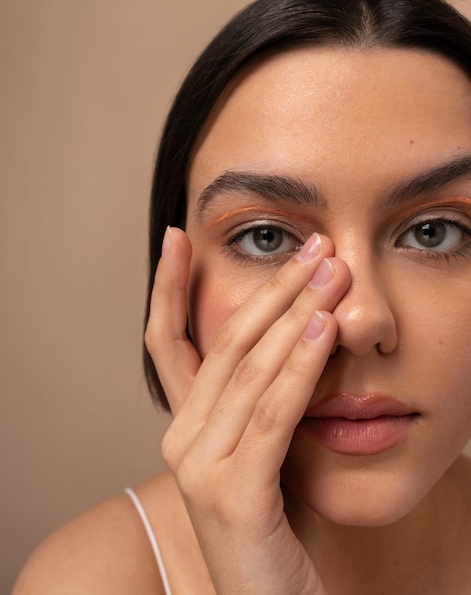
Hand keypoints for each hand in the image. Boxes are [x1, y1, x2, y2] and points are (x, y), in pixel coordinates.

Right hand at [145, 227, 350, 593]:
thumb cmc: (276, 521)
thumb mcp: (263, 447)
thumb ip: (263, 398)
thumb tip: (296, 331)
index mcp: (185, 425)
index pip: (166, 343)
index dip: (167, 288)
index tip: (179, 238)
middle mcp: (182, 439)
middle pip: (223, 344)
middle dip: (270, 288)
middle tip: (313, 247)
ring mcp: (201, 467)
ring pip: (249, 371)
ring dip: (294, 313)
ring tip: (329, 271)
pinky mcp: (234, 495)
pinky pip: (272, 414)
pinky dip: (299, 366)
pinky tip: (322, 328)